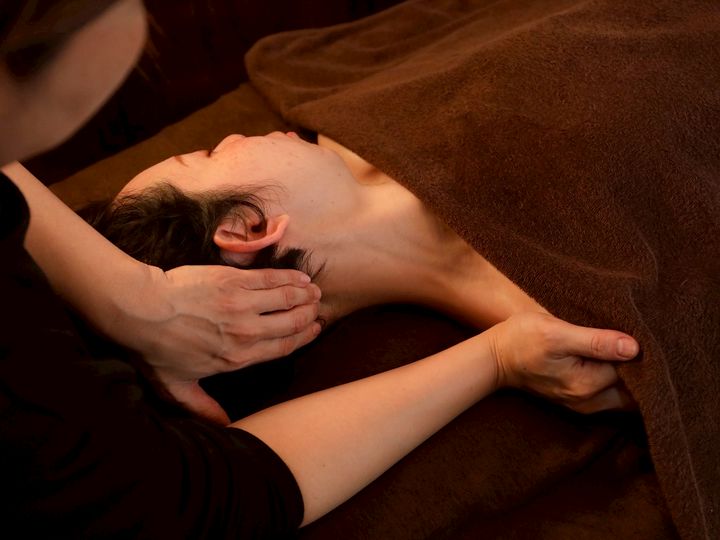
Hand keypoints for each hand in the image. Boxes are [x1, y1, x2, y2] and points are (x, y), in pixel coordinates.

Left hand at [108, 264, 321, 422]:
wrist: (141, 310)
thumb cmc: (155, 349)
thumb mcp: (177, 387)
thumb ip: (203, 408)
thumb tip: (224, 428)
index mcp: (237, 358)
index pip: (283, 346)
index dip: (304, 337)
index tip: (316, 329)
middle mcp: (246, 332)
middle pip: (291, 322)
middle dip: (309, 314)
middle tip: (317, 307)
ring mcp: (242, 304)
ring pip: (286, 298)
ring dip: (305, 294)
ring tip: (314, 291)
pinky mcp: (234, 281)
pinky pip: (271, 279)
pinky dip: (290, 277)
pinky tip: (301, 276)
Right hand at [489, 312, 638, 412]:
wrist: (495, 358)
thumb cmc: (522, 340)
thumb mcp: (556, 333)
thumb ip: (595, 341)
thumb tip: (634, 348)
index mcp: (588, 385)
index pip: (635, 372)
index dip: (645, 354)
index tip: (646, 333)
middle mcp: (590, 401)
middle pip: (636, 392)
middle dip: (645, 372)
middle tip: (647, 341)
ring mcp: (585, 404)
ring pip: (626, 396)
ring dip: (633, 376)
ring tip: (634, 348)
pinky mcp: (579, 399)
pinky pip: (612, 395)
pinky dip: (620, 381)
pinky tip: (618, 359)